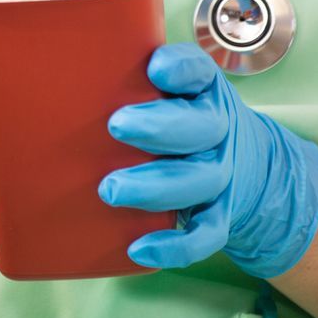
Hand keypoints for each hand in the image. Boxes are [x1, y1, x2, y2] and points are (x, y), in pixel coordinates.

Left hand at [100, 43, 317, 276]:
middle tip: (116, 125)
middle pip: (200, 127)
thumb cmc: (188, 117)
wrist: (252, 164)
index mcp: (204, 90)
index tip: (155, 70)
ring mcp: (222, 173)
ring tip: (111, 190)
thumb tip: (66, 75)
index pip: (198, 72)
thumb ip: (133, 78)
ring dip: (154, 187)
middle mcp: (218, 129)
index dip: (180, 69)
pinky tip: (139, 248)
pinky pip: (205, 235)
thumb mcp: (177, 90)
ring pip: (197, 181)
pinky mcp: (220, 214)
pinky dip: (174, 246)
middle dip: (158, 127)